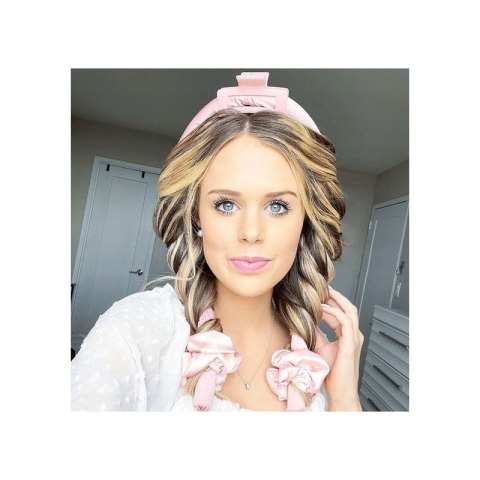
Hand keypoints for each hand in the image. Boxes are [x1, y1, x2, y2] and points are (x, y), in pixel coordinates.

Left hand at [315, 286, 363, 410]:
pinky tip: (321, 308)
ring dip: (335, 300)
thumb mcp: (320, 347)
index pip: (342, 312)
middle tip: (321, 287)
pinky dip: (333, 312)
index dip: (331, 302)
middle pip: (348, 307)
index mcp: (348, 336)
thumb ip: (316, 334)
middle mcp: (354, 335)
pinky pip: (345, 322)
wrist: (340, 392)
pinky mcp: (350, 344)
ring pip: (349, 311)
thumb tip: (304, 322)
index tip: (318, 295)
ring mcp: (354, 339)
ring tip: (322, 293)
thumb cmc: (332, 374)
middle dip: (335, 296)